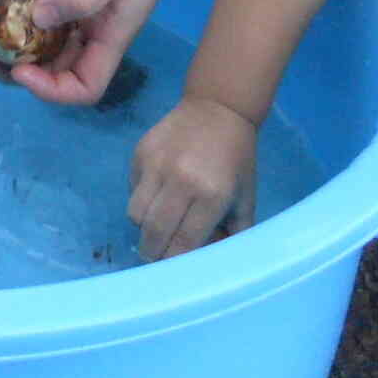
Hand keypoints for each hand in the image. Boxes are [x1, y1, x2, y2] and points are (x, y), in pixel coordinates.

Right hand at [129, 98, 256, 260]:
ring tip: (157, 222)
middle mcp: (181, 180)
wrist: (218, 108)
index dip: (174, 262)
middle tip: (157, 254)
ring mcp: (157, 164)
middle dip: (153, 251)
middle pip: (153, 233)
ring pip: (135, 214)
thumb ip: (234, 234)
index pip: (182, 243)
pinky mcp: (140, 152)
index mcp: (211, 195)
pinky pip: (132, 189)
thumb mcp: (245, 198)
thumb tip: (213, 262)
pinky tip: (156, 193)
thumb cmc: (236, 159)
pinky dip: (141, 199)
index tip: (172, 269)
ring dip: (144, 226)